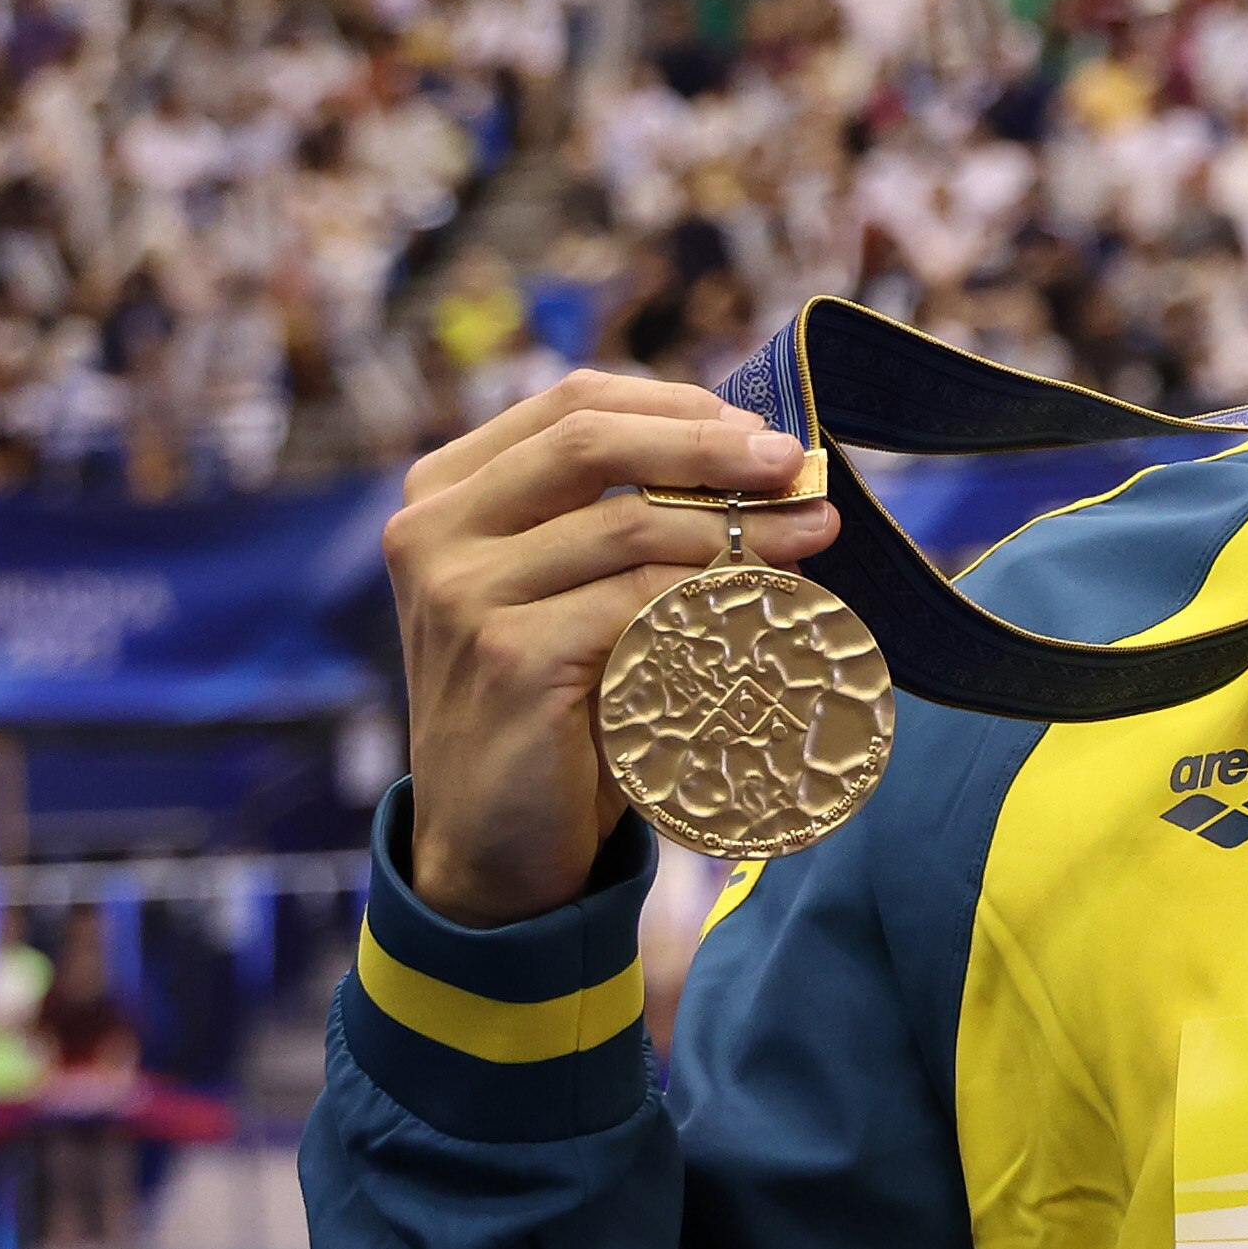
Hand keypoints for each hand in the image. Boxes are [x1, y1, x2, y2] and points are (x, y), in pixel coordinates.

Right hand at [381, 371, 842, 928]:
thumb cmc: (554, 709)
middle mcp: (434, 530)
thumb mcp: (579, 593)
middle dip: (709, 444)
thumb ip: (634, 520)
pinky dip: (713, 597)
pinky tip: (764, 608)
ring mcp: (460, 591)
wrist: (494, 845)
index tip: (761, 431)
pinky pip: (639, 599)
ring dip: (737, 525)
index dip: (677, 406)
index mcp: (447, 492)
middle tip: (795, 463)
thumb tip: (768, 465)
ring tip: (814, 533)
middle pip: (591, 437)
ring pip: (629, 521)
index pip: (571, 403)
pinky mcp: (506, 653)